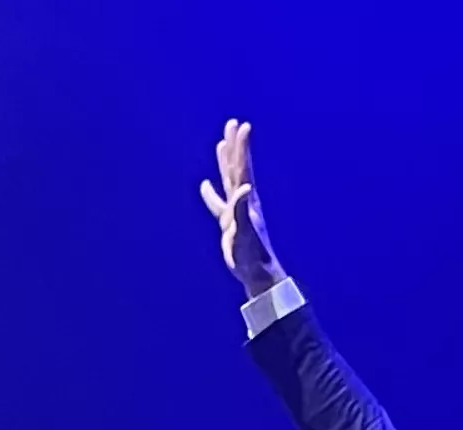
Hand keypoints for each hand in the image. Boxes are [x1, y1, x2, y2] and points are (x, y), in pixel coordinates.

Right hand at [197, 117, 280, 295]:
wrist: (256, 272)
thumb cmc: (252, 254)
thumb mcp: (246, 232)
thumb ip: (242, 209)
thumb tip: (244, 187)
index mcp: (246, 199)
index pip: (243, 167)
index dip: (242, 147)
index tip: (243, 126)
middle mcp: (243, 200)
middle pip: (236, 167)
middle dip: (234, 145)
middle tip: (233, 123)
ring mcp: (236, 210)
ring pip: (228, 179)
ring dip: (225, 161)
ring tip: (222, 143)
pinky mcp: (229, 222)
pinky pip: (217, 203)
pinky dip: (211, 193)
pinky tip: (205, 185)